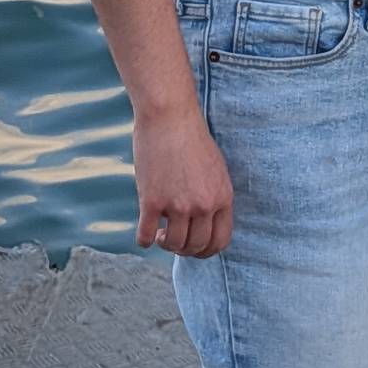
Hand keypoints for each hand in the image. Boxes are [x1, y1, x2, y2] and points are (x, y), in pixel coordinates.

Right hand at [133, 98, 233, 257]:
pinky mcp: (151, 201)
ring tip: (160, 235)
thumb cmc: (192, 138)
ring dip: (165, 245)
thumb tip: (206, 222)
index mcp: (223, 198)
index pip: (220, 241)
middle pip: (196, 247)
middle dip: (185, 250)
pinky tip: (144, 234)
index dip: (206, 250)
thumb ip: (214, 197)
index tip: (194, 246)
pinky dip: (144, 240)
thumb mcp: (216, 170)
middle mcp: (203, 205)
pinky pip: (146, 236)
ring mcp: (177, 205)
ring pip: (173, 245)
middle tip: (174, 240)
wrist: (169, 117)